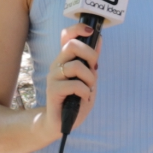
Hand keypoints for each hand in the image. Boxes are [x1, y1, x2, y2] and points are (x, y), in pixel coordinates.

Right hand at [41, 23, 100, 138]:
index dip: (78, 29)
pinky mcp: (53, 90)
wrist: (62, 123)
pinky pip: (75, 84)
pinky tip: (83, 97)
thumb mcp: (89, 79)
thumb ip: (92, 62)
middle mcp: (57, 65)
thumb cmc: (76, 100)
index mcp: (65, 60)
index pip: (66, 36)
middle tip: (94, 69)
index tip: (91, 31)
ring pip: (76, 66)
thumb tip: (99, 40)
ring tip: (88, 89)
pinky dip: (85, 92)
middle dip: (90, 55)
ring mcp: (53, 77)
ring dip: (89, 79)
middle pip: (71, 45)